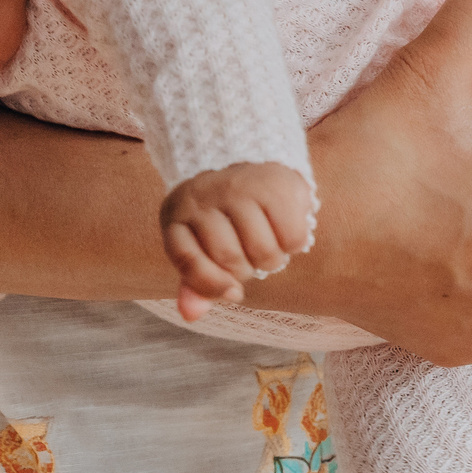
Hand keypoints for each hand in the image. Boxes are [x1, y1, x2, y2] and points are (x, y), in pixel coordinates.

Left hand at [161, 161, 316, 318]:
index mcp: (176, 213)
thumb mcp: (201, 243)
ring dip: (273, 260)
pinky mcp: (274, 184)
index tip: (233, 291)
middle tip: (251, 257)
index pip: (188, 261)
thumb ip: (197, 281)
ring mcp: (238, 187)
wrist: (248, 157)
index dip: (210, 285)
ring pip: (263, 252)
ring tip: (269, 244)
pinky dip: (295, 245)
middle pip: (231, 260)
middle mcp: (204, 196)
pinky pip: (292, 237)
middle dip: (247, 271)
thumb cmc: (221, 215)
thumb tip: (191, 315)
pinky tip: (288, 232)